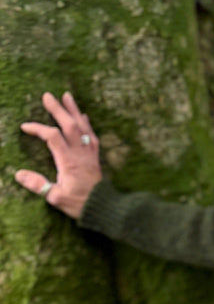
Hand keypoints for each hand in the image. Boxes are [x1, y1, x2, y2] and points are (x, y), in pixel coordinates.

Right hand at [15, 92, 102, 219]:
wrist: (104, 207)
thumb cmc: (79, 204)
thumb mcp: (56, 198)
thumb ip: (38, 185)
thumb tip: (19, 174)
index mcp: (69, 162)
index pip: (52, 137)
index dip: (38, 129)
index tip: (25, 126)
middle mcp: (80, 154)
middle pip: (69, 126)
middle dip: (58, 109)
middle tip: (48, 96)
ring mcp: (89, 154)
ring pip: (82, 127)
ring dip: (74, 111)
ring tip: (67, 96)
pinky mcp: (95, 157)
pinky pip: (92, 135)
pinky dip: (87, 124)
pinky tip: (83, 116)